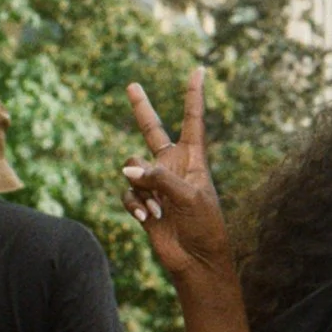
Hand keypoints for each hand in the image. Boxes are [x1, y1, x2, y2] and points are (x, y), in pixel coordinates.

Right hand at [123, 70, 231, 281]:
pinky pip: (127, 193)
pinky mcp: (143, 202)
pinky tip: (147, 219)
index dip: (194, 95)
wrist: (197, 260)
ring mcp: (156, 183)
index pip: (193, 120)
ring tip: (157, 207)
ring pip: (131, 167)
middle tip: (133, 86)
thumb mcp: (188, 197)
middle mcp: (173, 166)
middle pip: (153, 131)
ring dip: (140, 187)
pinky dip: (133, 204)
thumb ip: (157, 178)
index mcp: (194, 160)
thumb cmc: (204, 226)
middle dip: (142, 109)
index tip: (198, 70)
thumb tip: (126, 170)